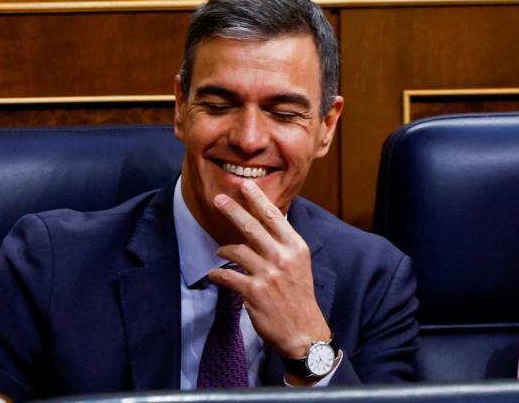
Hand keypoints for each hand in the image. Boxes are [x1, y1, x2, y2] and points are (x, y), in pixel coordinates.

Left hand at [208, 180, 333, 383]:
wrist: (304, 332)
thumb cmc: (300, 296)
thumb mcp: (300, 264)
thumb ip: (284, 244)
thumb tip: (266, 223)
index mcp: (296, 247)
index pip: (274, 216)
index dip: (258, 199)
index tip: (245, 185)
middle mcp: (282, 257)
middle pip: (252, 227)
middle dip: (233, 210)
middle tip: (218, 199)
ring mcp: (268, 274)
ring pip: (237, 250)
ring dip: (224, 250)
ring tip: (220, 252)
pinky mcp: (253, 292)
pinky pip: (228, 276)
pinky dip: (218, 274)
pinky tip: (215, 275)